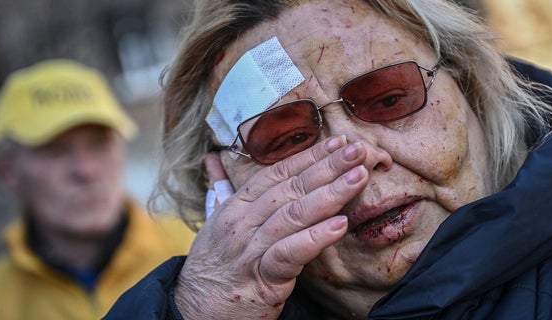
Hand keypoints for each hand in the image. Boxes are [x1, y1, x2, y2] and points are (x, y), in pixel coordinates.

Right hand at [174, 135, 368, 318]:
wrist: (193, 311)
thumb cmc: (213, 267)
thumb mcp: (216, 224)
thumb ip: (222, 191)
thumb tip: (214, 160)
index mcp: (236, 206)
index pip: (277, 173)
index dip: (309, 156)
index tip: (337, 143)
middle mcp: (243, 222)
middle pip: (291, 188)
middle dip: (328, 167)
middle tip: (357, 151)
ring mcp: (252, 248)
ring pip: (295, 214)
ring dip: (330, 194)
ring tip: (357, 177)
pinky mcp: (262, 278)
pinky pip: (291, 253)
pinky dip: (315, 238)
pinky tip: (340, 225)